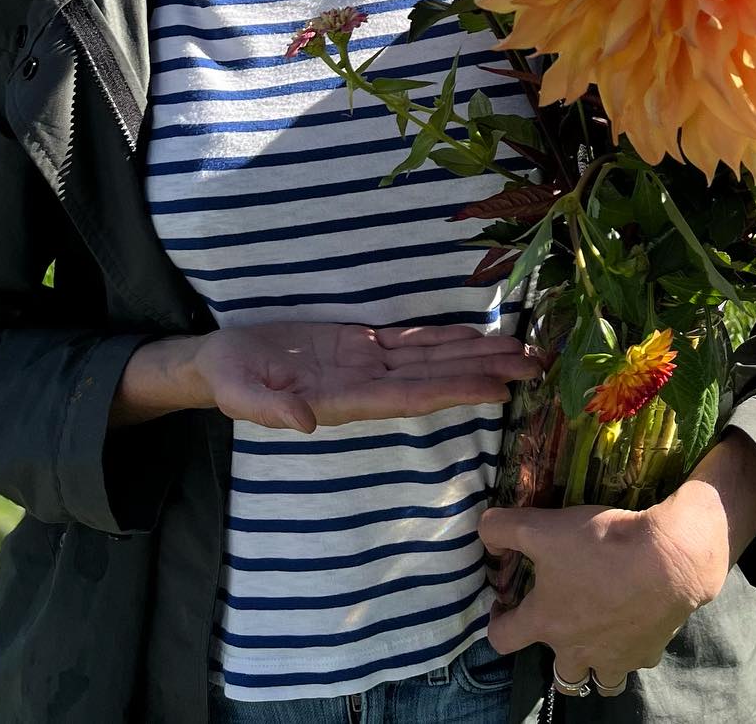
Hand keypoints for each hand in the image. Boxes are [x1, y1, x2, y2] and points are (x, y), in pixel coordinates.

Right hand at [111, 322, 537, 432]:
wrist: (219, 363)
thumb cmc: (228, 379)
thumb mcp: (241, 393)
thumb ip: (273, 408)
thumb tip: (306, 421)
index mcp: (345, 399)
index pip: (411, 396)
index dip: (455, 390)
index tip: (498, 389)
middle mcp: (368, 385)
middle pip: (437, 378)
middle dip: (486, 372)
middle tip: (536, 366)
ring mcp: (368, 364)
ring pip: (433, 359)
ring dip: (477, 354)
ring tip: (522, 351)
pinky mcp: (361, 344)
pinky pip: (413, 341)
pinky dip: (447, 338)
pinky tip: (476, 335)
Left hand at [480, 486, 730, 691]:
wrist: (665, 561)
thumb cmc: (598, 547)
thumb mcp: (540, 527)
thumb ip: (503, 528)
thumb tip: (484, 533)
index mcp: (546, 623)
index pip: (502, 640)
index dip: (496, 623)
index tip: (504, 604)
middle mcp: (576, 652)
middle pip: (559, 676)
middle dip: (556, 654)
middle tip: (563, 622)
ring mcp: (614, 658)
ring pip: (600, 681)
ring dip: (595, 664)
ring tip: (599, 636)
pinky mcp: (648, 652)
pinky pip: (636, 658)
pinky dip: (633, 646)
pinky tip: (636, 619)